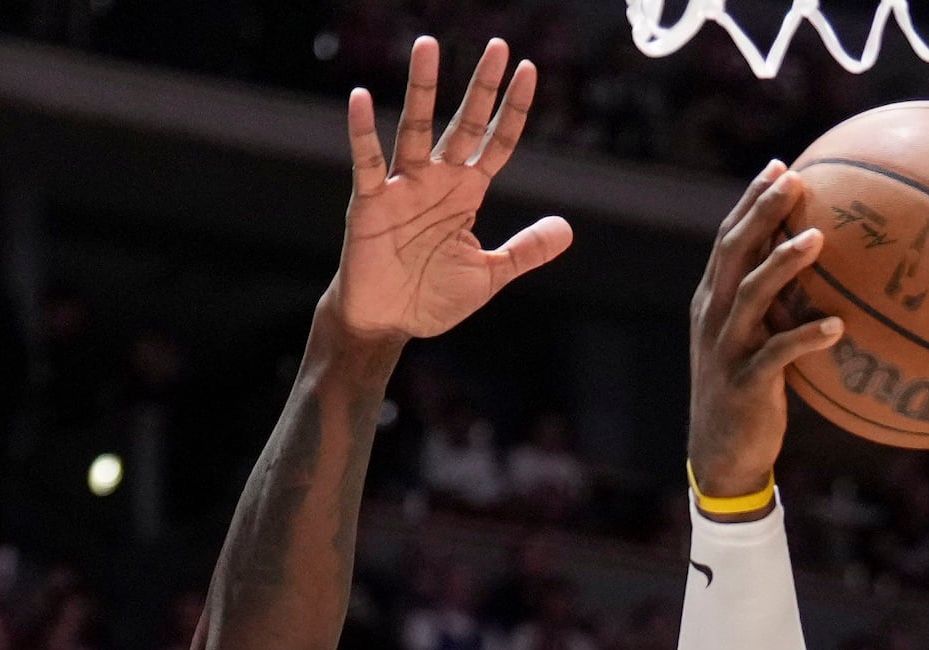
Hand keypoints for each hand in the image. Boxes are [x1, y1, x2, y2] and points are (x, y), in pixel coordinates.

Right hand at [333, 40, 570, 347]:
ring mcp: (404, 188)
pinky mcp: (371, 203)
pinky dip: (363, 133)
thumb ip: (526, 250)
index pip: (497, 142)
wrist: (388, 323)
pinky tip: (361, 99)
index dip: (513, 109)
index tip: (529, 70)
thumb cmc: (431, 296)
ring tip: (427, 46)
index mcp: (466, 193)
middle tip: (498, 46)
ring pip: (416, 129)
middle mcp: (437, 180)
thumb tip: (567, 228)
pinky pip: (369, 162)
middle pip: (465, 125)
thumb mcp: (490, 275)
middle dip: (482, 88)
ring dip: (423, 89)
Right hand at [687, 164, 846, 499]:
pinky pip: (777, 356)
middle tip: (795, 180)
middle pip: (734, 252)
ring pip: (752, 296)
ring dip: (784, 264)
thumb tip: (815, 268)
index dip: (751, 202)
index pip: (728, 239)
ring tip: (818, 238)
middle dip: (763, 213)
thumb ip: (772, 304)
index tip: (779, 167)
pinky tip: (837, 327)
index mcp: (713, 301)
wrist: (720, 455)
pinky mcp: (745, 385)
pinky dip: (806, 339)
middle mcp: (714, 317)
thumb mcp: (753, 340)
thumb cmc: (747, 392)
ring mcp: (726, 350)